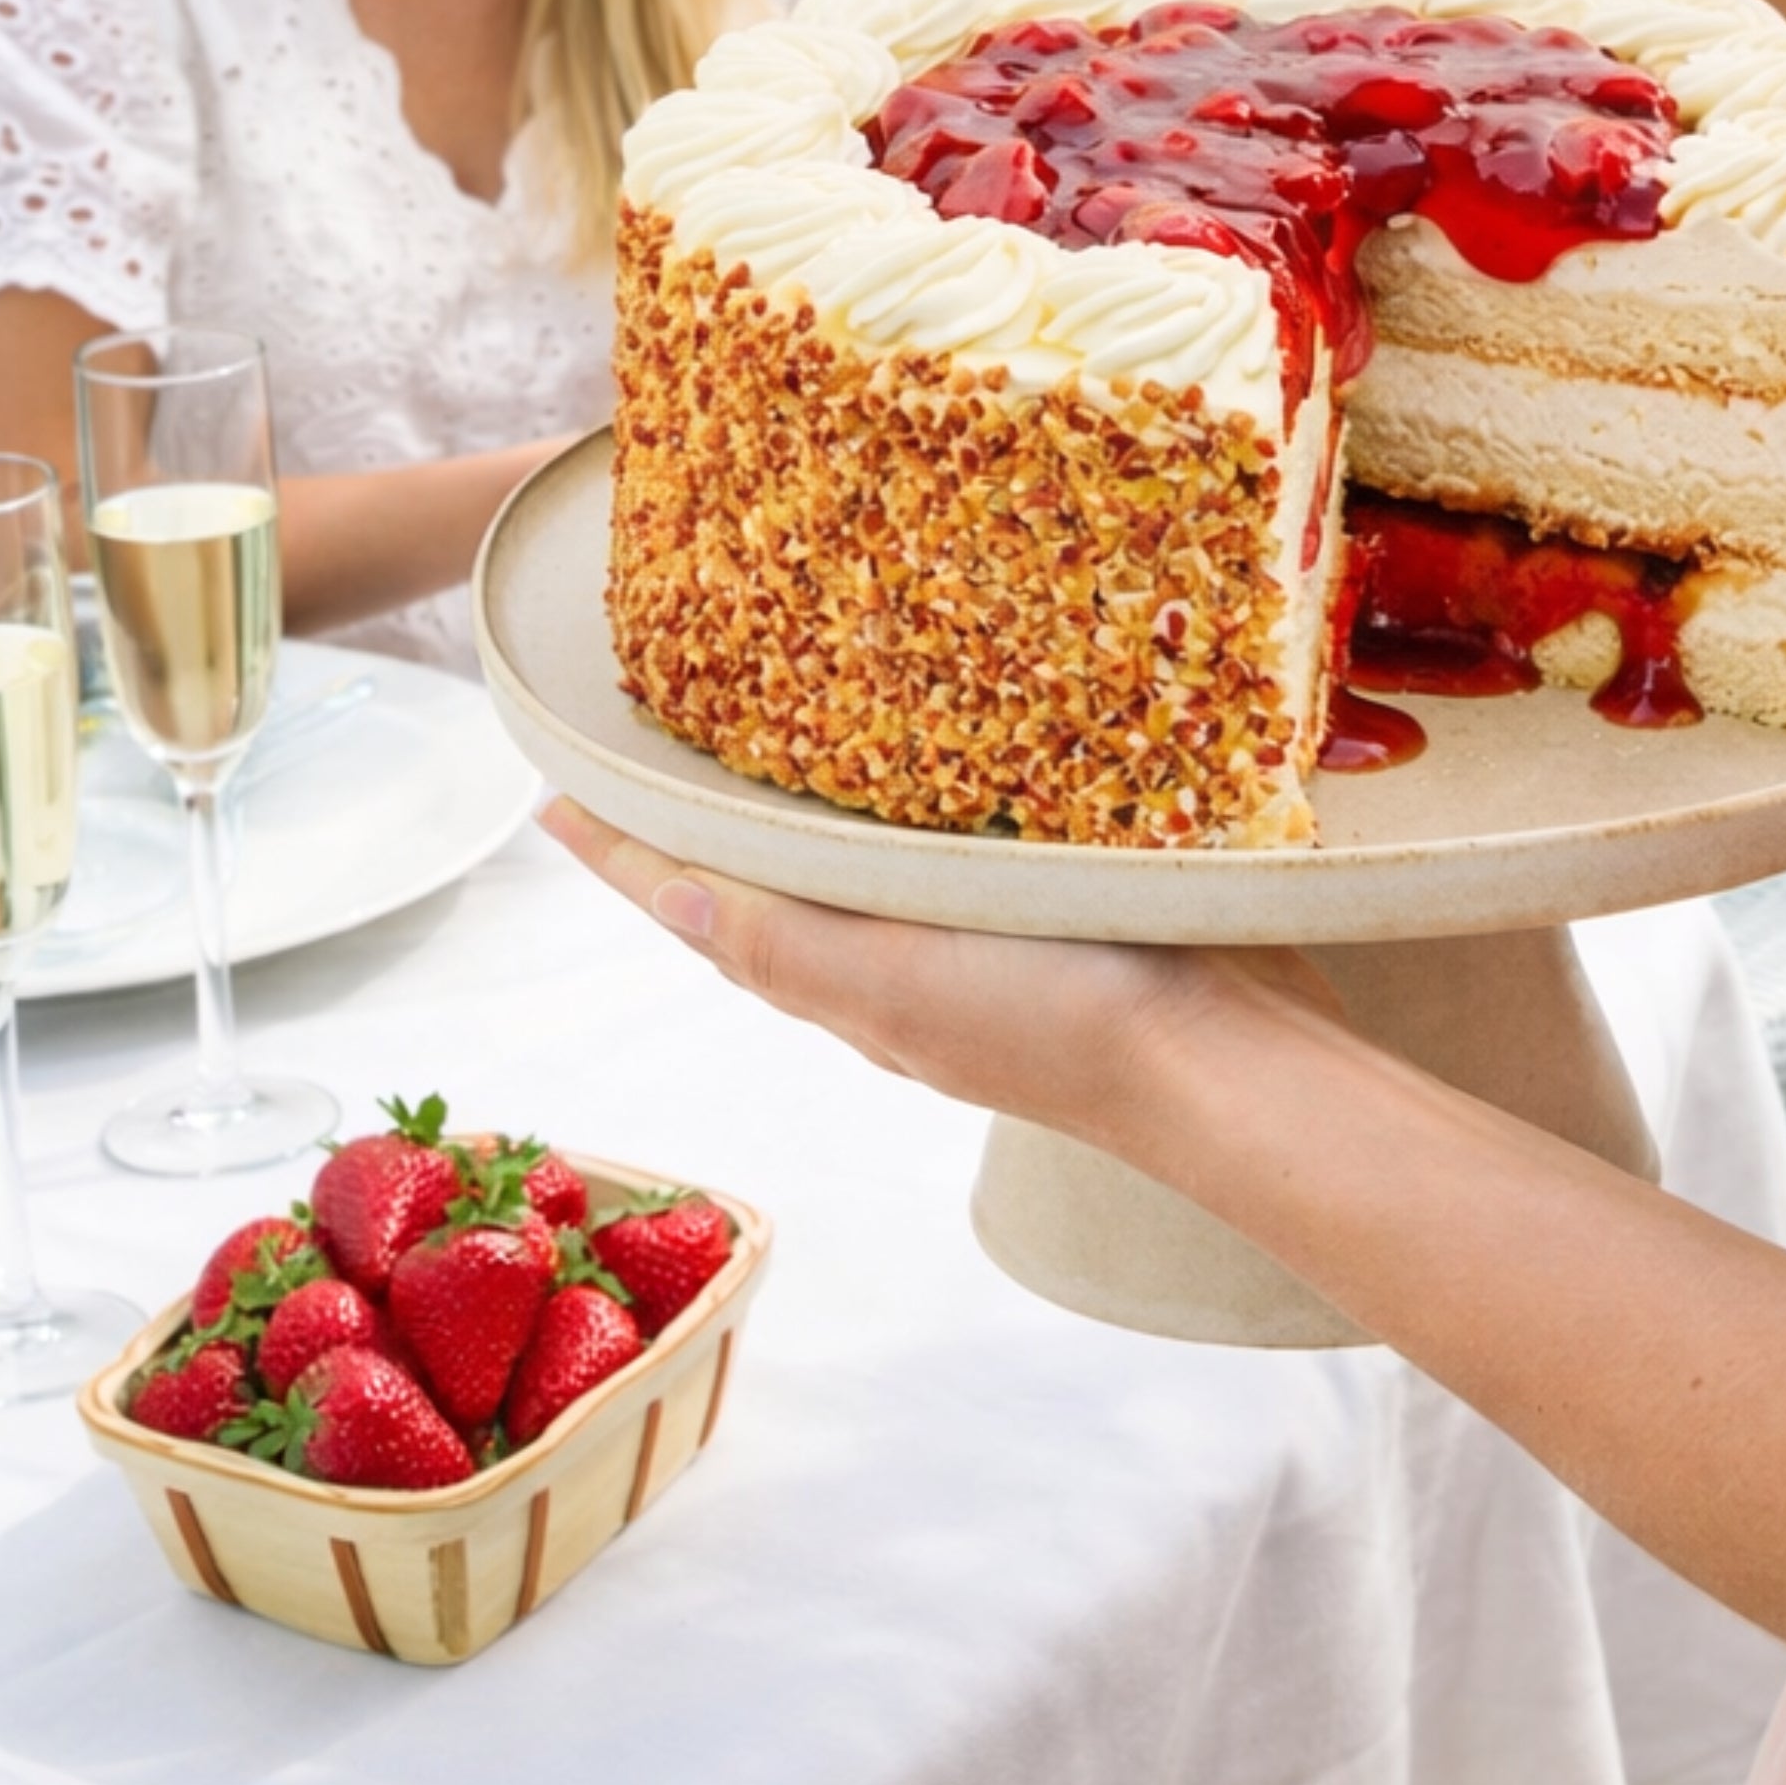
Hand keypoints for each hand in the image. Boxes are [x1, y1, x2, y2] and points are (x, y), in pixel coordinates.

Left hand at [537, 799, 1339, 1148]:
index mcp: (848, 980)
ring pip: (860, 866)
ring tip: (771, 719)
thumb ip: (788, 942)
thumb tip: (666, 899)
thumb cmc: (1063, 1021)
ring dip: (807, 803)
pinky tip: (947, 753)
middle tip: (653, 726)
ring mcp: (981, 944)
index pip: (706, 904)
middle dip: (707, 815)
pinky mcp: (1059, 909)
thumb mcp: (900, 979)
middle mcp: (900, 964)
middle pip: (769, 884)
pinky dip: (916, 804)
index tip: (552, 786)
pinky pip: (956, 849)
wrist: (1232, 1065)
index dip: (628, 850)